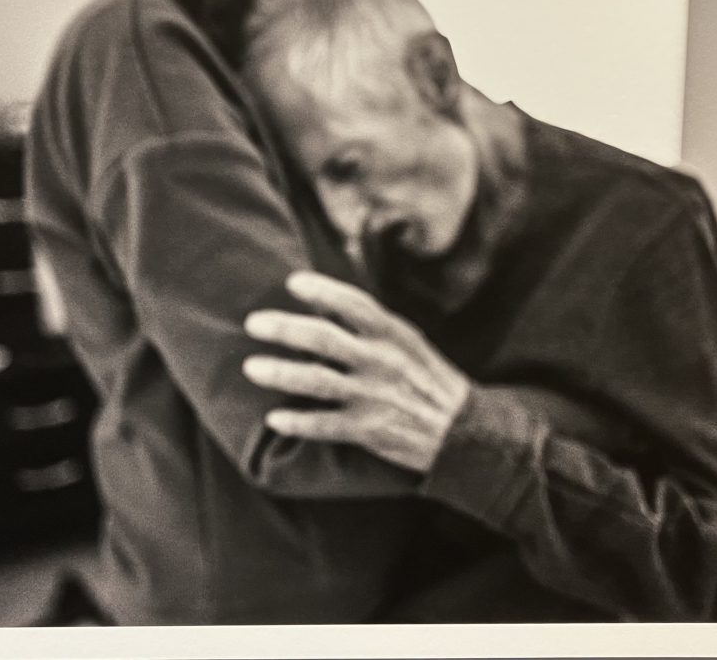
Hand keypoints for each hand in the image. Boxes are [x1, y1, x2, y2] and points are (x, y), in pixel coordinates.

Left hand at [241, 270, 471, 472]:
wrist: (464, 433)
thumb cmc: (430, 381)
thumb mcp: (410, 344)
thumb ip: (373, 327)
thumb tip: (325, 304)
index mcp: (394, 335)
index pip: (354, 304)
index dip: (322, 290)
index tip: (293, 282)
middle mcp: (381, 361)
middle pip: (323, 338)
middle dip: (284, 328)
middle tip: (254, 323)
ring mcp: (374, 396)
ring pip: (317, 380)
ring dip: (280, 372)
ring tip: (252, 367)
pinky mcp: (369, 430)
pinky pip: (325, 425)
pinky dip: (298, 422)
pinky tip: (274, 419)